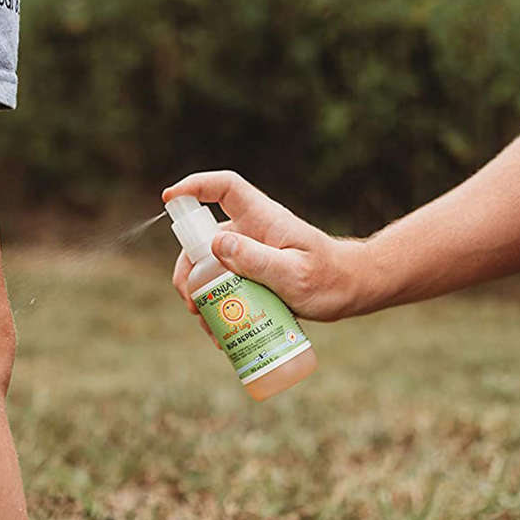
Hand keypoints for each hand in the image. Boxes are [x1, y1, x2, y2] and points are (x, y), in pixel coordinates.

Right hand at [161, 171, 365, 333]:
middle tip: (191, 302)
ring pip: (209, 267)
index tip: (169, 198)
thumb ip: (257, 259)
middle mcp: (251, 231)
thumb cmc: (329, 279)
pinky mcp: (252, 275)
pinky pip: (223, 286)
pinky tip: (221, 334)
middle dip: (188, 269)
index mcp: (262, 218)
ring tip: (209, 327)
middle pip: (203, 238)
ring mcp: (250, 253)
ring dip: (200, 295)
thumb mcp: (293, 274)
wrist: (350, 291)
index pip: (225, 188)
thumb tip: (216, 244)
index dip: (195, 186)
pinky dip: (216, 308)